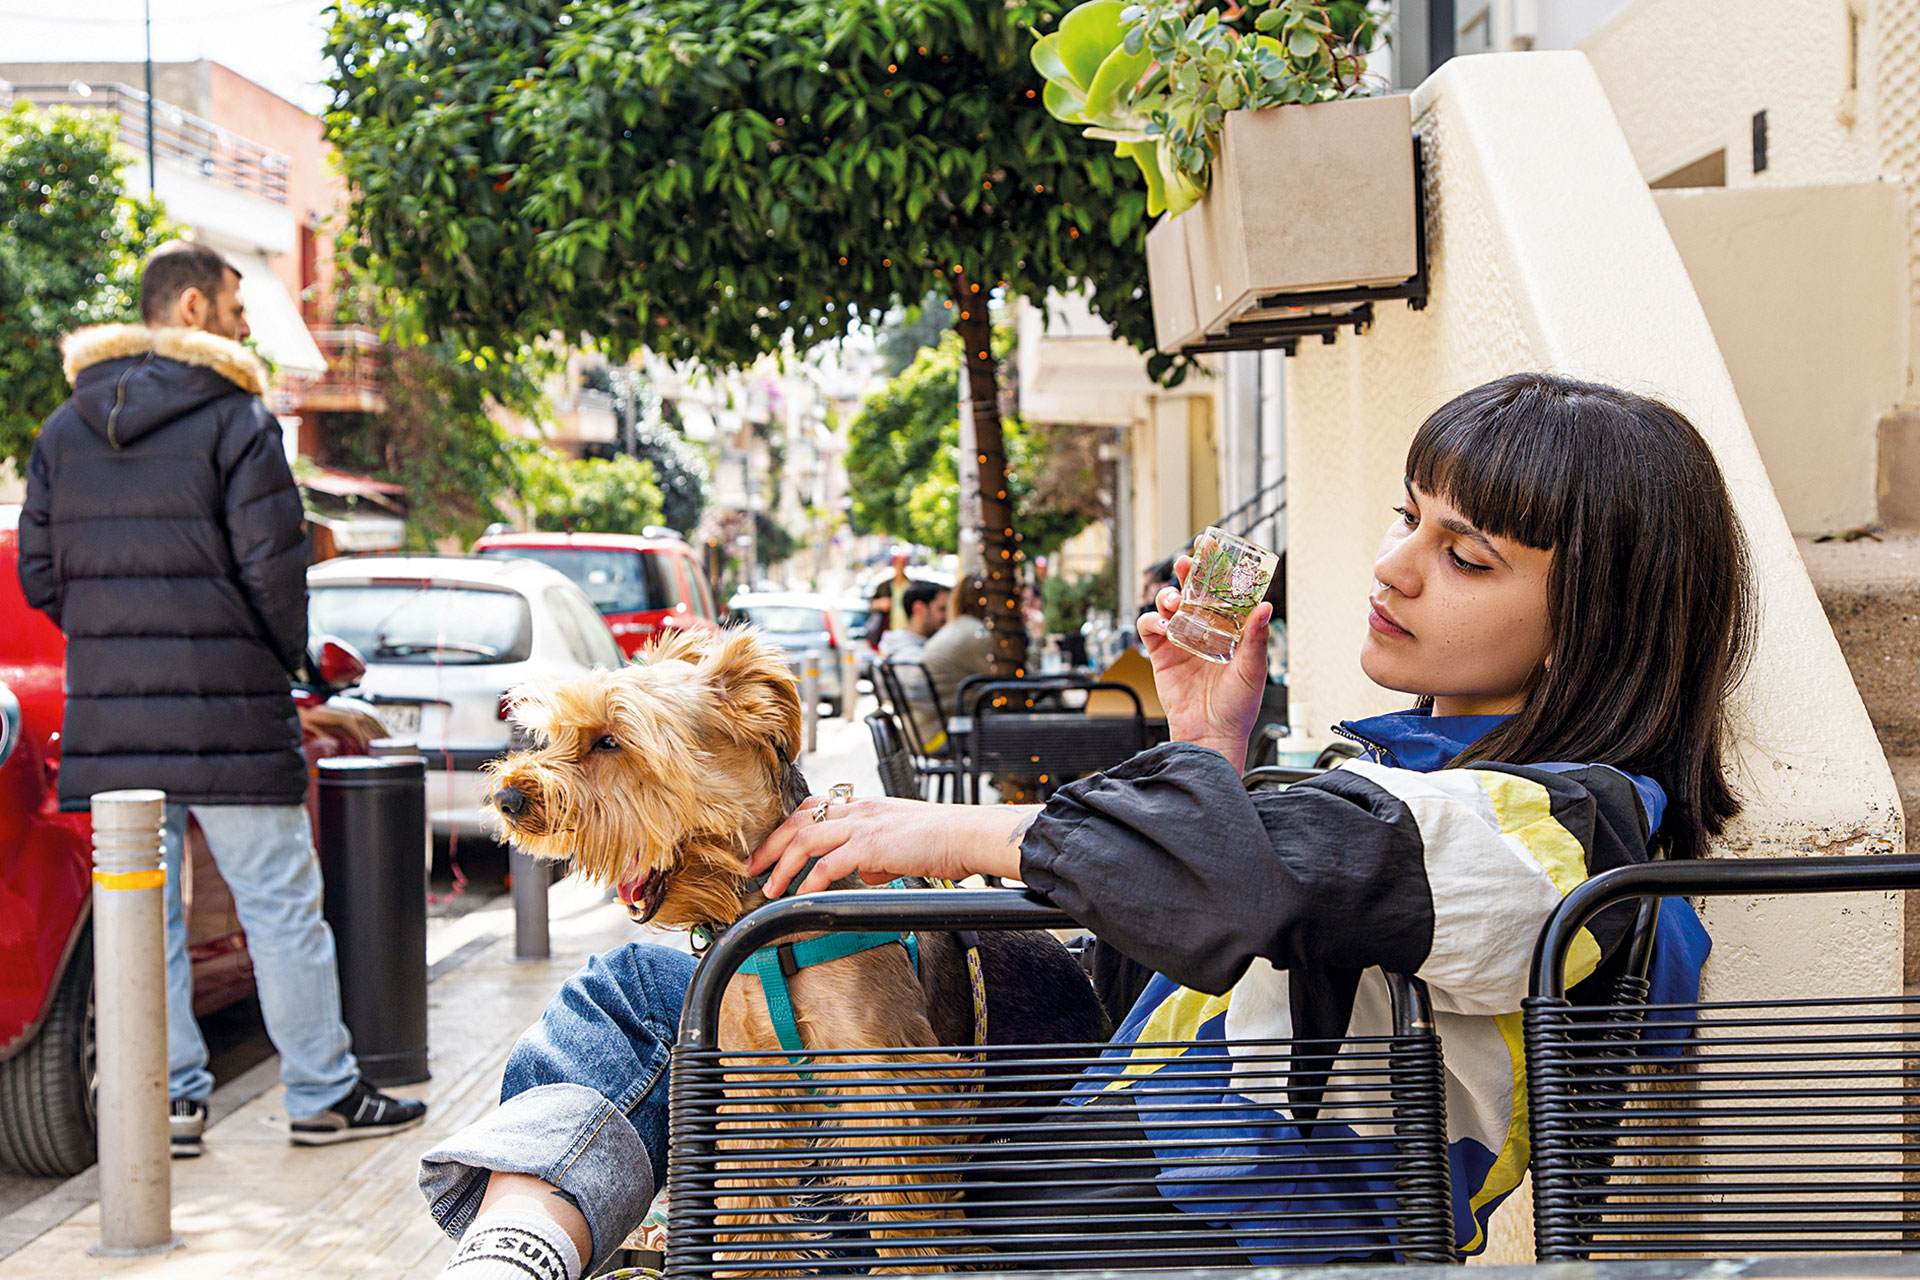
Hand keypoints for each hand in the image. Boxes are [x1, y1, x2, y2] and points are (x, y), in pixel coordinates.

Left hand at [748, 796, 1033, 897]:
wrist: (970, 835)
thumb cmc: (945, 841)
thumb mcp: (902, 844)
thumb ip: (877, 856)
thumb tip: (863, 872)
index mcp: (866, 806)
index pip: (812, 809)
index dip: (785, 828)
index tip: (769, 850)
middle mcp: (860, 809)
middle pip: (798, 821)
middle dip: (770, 846)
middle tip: (750, 868)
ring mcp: (864, 825)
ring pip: (805, 839)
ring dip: (782, 865)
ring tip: (769, 888)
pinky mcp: (872, 845)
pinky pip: (829, 864)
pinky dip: (810, 882)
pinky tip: (802, 898)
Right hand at [1138, 554, 1272, 771]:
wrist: (1211, 736)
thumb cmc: (1238, 708)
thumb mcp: (1253, 671)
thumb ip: (1255, 639)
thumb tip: (1265, 608)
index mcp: (1230, 628)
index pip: (1222, 590)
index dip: (1217, 567)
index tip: (1215, 545)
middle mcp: (1205, 629)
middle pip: (1192, 590)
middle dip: (1188, 571)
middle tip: (1187, 561)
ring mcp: (1182, 640)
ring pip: (1168, 604)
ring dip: (1168, 594)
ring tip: (1174, 600)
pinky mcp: (1161, 654)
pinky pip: (1150, 628)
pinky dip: (1151, 621)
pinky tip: (1160, 625)